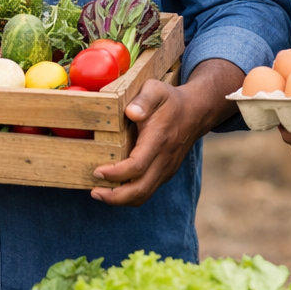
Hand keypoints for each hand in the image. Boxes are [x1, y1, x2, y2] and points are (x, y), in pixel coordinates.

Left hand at [90, 59, 237, 206]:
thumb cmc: (170, 100)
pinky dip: (129, 194)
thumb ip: (144, 99)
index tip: (97, 170)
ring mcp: (166, 169)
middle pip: (140, 190)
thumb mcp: (156, 90)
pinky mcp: (165, 173)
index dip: (116, 173)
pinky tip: (114, 187)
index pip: (137, 165)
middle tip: (94, 192)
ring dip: (121, 199)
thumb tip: (131, 112)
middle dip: (115, 197)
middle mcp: (164, 159)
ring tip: (100, 193)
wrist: (195, 112)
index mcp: (158, 139)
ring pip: (144, 194)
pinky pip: (147, 190)